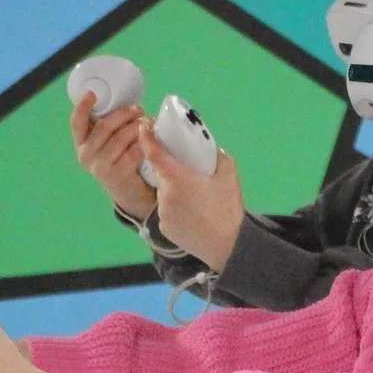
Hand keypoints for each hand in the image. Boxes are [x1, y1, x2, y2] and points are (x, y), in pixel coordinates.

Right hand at [72, 97, 157, 218]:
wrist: (128, 191)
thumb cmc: (120, 157)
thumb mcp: (108, 141)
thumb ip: (109, 124)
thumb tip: (126, 101)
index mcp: (81, 142)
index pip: (76, 123)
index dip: (82, 107)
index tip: (92, 94)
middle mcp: (85, 155)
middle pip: (104, 126)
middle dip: (123, 114)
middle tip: (138, 109)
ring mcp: (99, 166)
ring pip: (121, 138)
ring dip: (137, 127)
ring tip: (148, 122)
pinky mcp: (116, 175)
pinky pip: (133, 152)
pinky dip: (144, 143)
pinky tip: (151, 139)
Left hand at [140, 121, 245, 271]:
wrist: (227, 245)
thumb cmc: (227, 208)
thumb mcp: (229, 174)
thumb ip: (217, 156)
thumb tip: (210, 149)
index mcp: (178, 177)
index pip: (154, 152)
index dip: (146, 137)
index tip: (144, 127)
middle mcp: (164, 193)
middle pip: (163, 174)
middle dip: (172, 170)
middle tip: (191, 174)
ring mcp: (162, 212)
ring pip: (165, 193)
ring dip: (175, 190)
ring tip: (196, 199)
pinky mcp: (164, 227)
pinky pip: (168, 210)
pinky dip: (176, 208)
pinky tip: (192, 214)